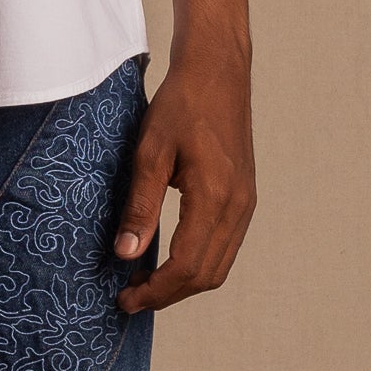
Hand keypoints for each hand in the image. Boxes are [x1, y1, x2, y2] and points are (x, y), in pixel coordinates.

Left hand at [112, 42, 254, 314]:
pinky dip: (198, 263)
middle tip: (129, 297)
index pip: (187, 267)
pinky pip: (225, 246)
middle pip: (206, 275)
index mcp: (215, 197)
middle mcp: (238, 206)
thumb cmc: (181, 104)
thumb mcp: (150, 152)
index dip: (155, 291)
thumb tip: (126, 255)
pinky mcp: (245, 197)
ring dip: (183, 282)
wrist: (218, 71)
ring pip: (219, 265)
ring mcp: (246, 203)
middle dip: (168, 294)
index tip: (124, 299)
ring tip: (145, 282)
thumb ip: (140, 206)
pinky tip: (169, 258)